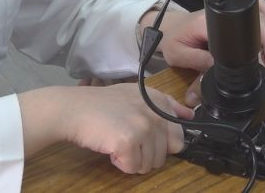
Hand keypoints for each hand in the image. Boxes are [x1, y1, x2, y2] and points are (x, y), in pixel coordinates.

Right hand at [58, 83, 193, 173]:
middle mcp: (156, 114)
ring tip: (116, 141)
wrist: (74, 109)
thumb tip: (190, 115)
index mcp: (161, 102)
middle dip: (144, 155)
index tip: (144, 139)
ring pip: (149, 165)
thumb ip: (166, 106)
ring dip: (132, 160)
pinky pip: (133, 168)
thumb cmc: (103, 105)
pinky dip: (120, 163)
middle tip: (126, 139)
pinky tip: (110, 147)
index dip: (160, 145)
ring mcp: (143, 127)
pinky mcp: (129, 142)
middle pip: (162, 156)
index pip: (178, 139)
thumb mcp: (138, 97)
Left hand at [153, 3, 264, 106]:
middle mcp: (220, 13)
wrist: (169, 27)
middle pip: (252, 19)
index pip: (235, 29)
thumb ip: (196, 61)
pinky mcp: (231, 14)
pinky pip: (254, 9)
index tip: (263, 59)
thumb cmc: (173, 40)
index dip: (253, 43)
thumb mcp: (178, 55)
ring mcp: (227, 11)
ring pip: (257, 11)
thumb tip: (219, 68)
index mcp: (207, 22)